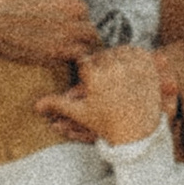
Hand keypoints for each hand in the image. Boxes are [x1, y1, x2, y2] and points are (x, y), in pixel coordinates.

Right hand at [0, 0, 95, 82]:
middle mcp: (73, 5)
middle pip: (81, 8)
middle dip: (67, 10)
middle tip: (44, 14)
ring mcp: (67, 31)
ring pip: (87, 31)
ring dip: (75, 31)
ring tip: (52, 32)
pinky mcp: (58, 52)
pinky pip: (79, 53)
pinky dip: (72, 50)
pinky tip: (54, 46)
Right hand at [35, 42, 168, 144]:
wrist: (138, 133)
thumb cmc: (107, 124)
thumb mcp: (80, 113)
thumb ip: (58, 104)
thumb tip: (35, 105)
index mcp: (96, 77)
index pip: (85, 61)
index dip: (86, 68)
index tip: (89, 76)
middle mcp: (114, 68)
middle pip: (102, 55)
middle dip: (100, 63)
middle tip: (102, 75)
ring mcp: (133, 66)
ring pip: (119, 50)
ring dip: (116, 57)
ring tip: (114, 71)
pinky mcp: (148, 67)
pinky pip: (137, 52)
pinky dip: (133, 56)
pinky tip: (128, 67)